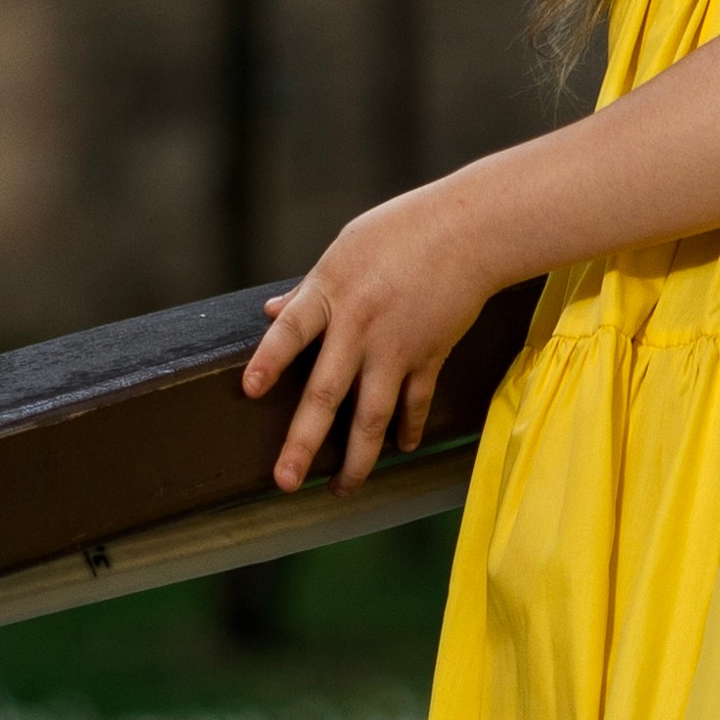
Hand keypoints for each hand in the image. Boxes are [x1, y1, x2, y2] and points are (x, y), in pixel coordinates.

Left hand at [239, 185, 494, 495]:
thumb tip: (269, 313)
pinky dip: (408, 427)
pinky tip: (400, 449)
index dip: (269, 360)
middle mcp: (360, 326)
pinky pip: (415, 401)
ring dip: (358, 458)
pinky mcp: (429, 355)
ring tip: (341, 489)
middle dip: (304, 441)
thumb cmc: (401, 231)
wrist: (470, 230)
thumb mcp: (344, 250)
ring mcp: (397, 346)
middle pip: (327, 392)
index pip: (291, 331)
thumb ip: (307, 289)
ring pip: (373, 414)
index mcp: (331, 292)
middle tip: (285, 481)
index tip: (249, 390)